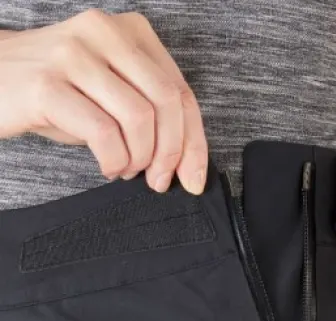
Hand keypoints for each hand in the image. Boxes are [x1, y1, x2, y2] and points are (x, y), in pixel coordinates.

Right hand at [0, 9, 206, 192]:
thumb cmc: (56, 91)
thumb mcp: (110, 92)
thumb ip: (149, 110)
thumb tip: (186, 161)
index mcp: (129, 31)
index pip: (180, 90)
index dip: (194, 142)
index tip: (193, 178)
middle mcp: (104, 33)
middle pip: (166, 103)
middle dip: (170, 154)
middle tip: (158, 181)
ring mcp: (74, 55)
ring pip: (138, 119)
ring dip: (138, 159)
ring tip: (124, 168)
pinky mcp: (48, 86)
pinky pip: (103, 133)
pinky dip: (113, 161)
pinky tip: (107, 166)